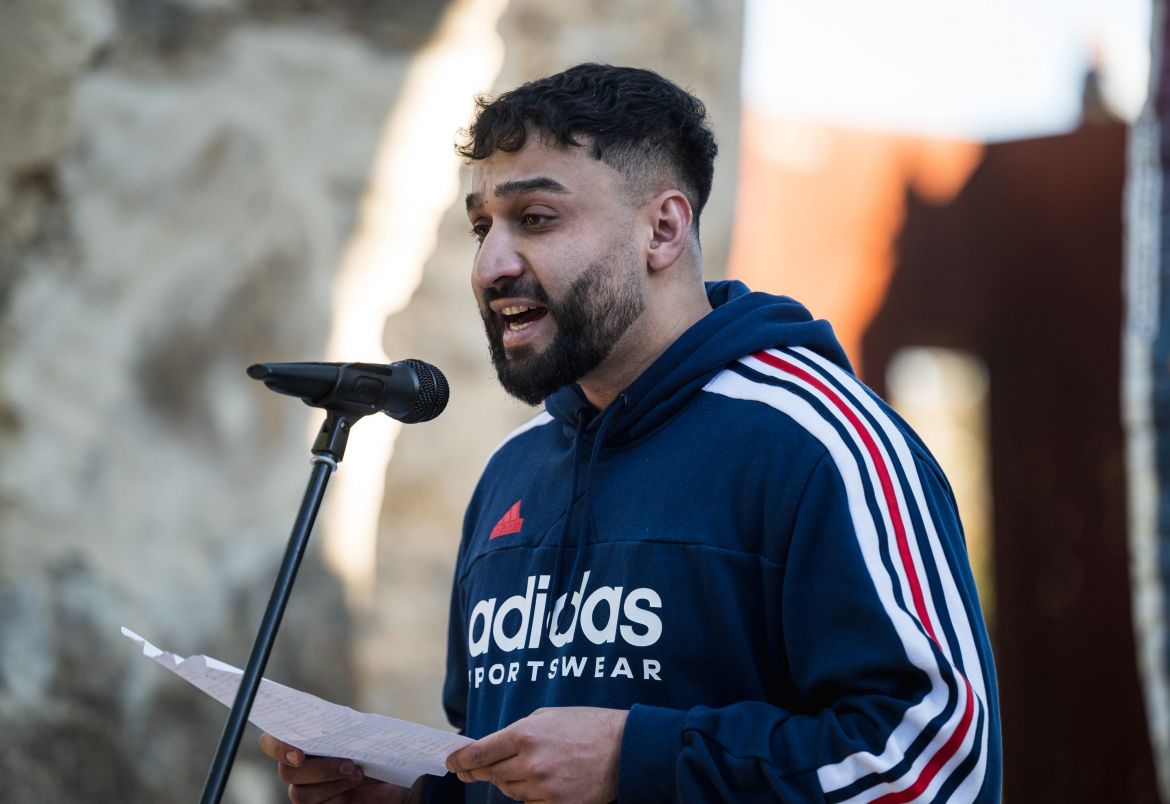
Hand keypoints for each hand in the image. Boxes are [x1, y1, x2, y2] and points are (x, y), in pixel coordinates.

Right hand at [259, 733, 419, 803]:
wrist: (390, 773)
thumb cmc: (371, 748)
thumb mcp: (363, 734)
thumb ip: (345, 729)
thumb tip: (344, 728)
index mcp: (300, 741)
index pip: (270, 742)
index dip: (278, 747)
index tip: (300, 755)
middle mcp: (297, 768)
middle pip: (287, 773)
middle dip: (320, 769)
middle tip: (349, 765)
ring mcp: (305, 791)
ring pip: (300, 795)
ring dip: (332, 784)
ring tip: (358, 775)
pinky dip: (346, 798)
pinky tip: (364, 790)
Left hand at [445, 707, 626, 803]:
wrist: (623, 748)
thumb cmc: (585, 726)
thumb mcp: (547, 716)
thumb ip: (517, 732)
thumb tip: (492, 748)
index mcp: (525, 734)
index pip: (480, 753)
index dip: (461, 760)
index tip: (452, 763)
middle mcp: (530, 762)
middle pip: (491, 774)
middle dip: (479, 772)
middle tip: (468, 770)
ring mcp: (543, 787)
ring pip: (508, 791)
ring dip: (508, 782)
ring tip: (522, 769)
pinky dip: (529, 795)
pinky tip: (540, 783)